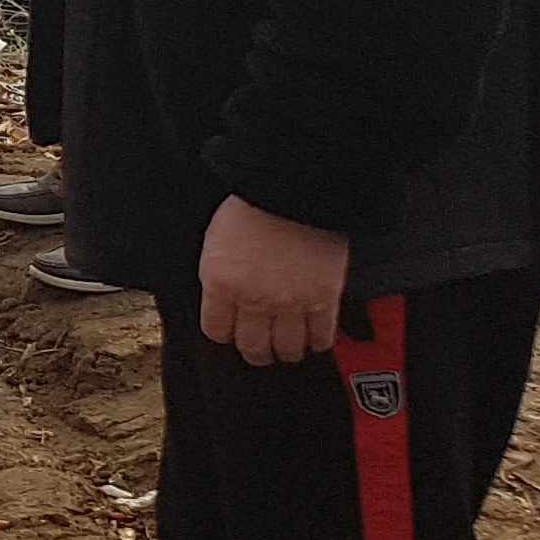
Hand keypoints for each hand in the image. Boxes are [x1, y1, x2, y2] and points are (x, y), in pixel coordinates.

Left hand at [197, 196, 348, 365]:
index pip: (216, 330)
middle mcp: (253, 298)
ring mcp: (290, 302)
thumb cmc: (254, 202)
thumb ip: (220, 272)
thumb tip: (222, 294)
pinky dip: (317, 342)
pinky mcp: (324, 299)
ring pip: (287, 349)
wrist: (295, 187)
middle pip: (252, 347)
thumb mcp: (217, 238)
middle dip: (254, 352)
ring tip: (287, 348)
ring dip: (286, 352)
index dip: (224, 333)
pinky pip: (321, 336)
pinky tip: (314, 339)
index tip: (230, 331)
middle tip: (259, 349)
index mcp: (220, 282)